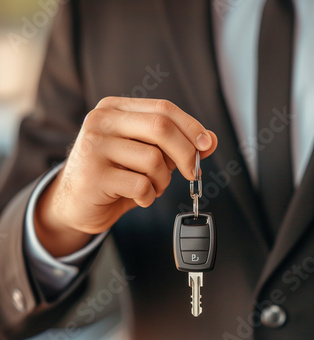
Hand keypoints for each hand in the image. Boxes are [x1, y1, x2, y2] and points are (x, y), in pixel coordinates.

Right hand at [35, 97, 217, 255]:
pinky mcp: (94, 175)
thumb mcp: (143, 156)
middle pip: (161, 127)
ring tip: (152, 188)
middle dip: (186, 153)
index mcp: (114, 109)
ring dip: (163, 181)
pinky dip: (149, 196)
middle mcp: (102, 122)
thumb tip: (210, 141)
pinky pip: (140, 185)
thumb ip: (172, 145)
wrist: (73, 204)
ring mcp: (95, 147)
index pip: (163, 108)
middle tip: (192, 172)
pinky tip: (139, 198)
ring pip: (153, 159)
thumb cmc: (112, 177)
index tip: (206, 145)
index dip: (191, 127)